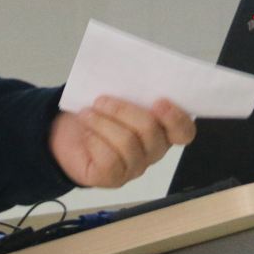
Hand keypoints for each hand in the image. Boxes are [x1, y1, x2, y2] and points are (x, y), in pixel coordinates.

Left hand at [47, 97, 195, 188]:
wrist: (69, 134)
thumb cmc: (99, 112)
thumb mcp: (115, 95)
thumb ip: (129, 89)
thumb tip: (128, 74)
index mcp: (161, 129)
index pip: (184, 131)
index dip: (177, 118)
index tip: (159, 101)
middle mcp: (153, 151)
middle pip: (150, 131)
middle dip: (123, 111)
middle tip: (100, 100)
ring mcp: (135, 167)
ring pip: (127, 143)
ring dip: (102, 123)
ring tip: (86, 114)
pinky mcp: (114, 178)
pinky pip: (109, 160)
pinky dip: (94, 140)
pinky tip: (86, 133)